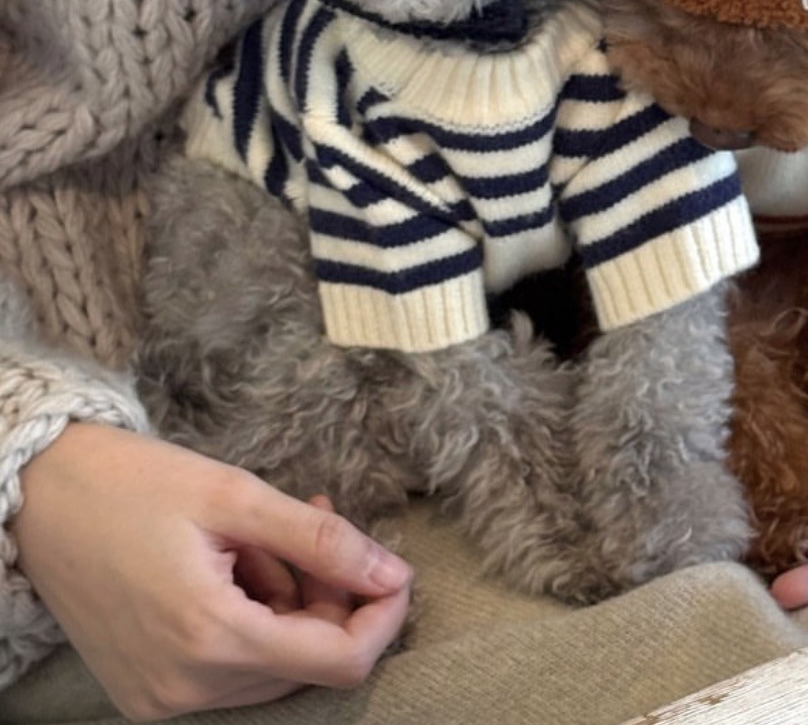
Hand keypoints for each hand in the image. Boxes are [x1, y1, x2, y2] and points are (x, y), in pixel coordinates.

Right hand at [12, 424, 411, 720]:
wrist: (40, 496)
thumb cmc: (136, 484)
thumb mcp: (238, 496)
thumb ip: (322, 541)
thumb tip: (394, 573)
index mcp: (210, 639)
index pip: (340, 661)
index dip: (383, 615)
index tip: (393, 564)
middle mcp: (185, 688)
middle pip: (308, 661)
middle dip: (331, 593)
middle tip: (313, 517)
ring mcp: (161, 697)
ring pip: (274, 663)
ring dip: (292, 600)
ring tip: (262, 535)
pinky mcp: (148, 690)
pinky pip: (233, 666)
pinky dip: (254, 616)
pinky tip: (236, 561)